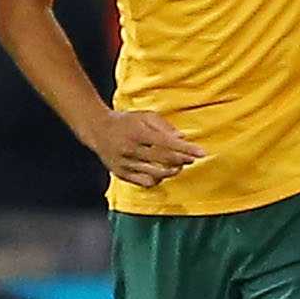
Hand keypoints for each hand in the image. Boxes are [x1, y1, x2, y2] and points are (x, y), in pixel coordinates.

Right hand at [93, 107, 209, 186]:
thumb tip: (183, 139)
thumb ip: (164, 127)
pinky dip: (157, 180)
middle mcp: (130, 149)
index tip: (202, 153)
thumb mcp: (145, 116)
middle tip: (192, 159)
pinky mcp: (120, 173)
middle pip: (163, 160)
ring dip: (171, 171)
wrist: (97, 129)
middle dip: (182, 160)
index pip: (168, 143)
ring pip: (155, 173)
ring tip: (178, 166)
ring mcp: (124, 163)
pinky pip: (144, 182)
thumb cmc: (126, 121)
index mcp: (138, 133)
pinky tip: (162, 173)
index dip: (187, 149)